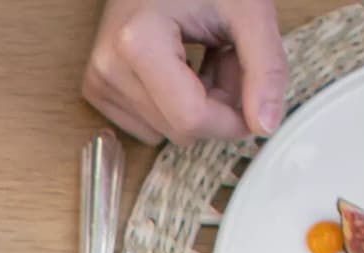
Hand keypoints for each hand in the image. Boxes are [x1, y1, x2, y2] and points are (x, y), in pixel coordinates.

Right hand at [84, 0, 290, 144]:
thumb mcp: (248, 11)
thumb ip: (265, 68)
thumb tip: (265, 125)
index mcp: (139, 41)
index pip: (191, 118)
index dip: (233, 121)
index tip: (256, 102)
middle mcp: (110, 65)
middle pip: (179, 129)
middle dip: (216, 107)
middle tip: (229, 60)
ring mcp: (100, 79)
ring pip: (166, 131)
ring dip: (197, 106)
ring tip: (206, 58)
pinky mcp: (98, 88)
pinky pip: (148, 125)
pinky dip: (173, 106)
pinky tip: (183, 67)